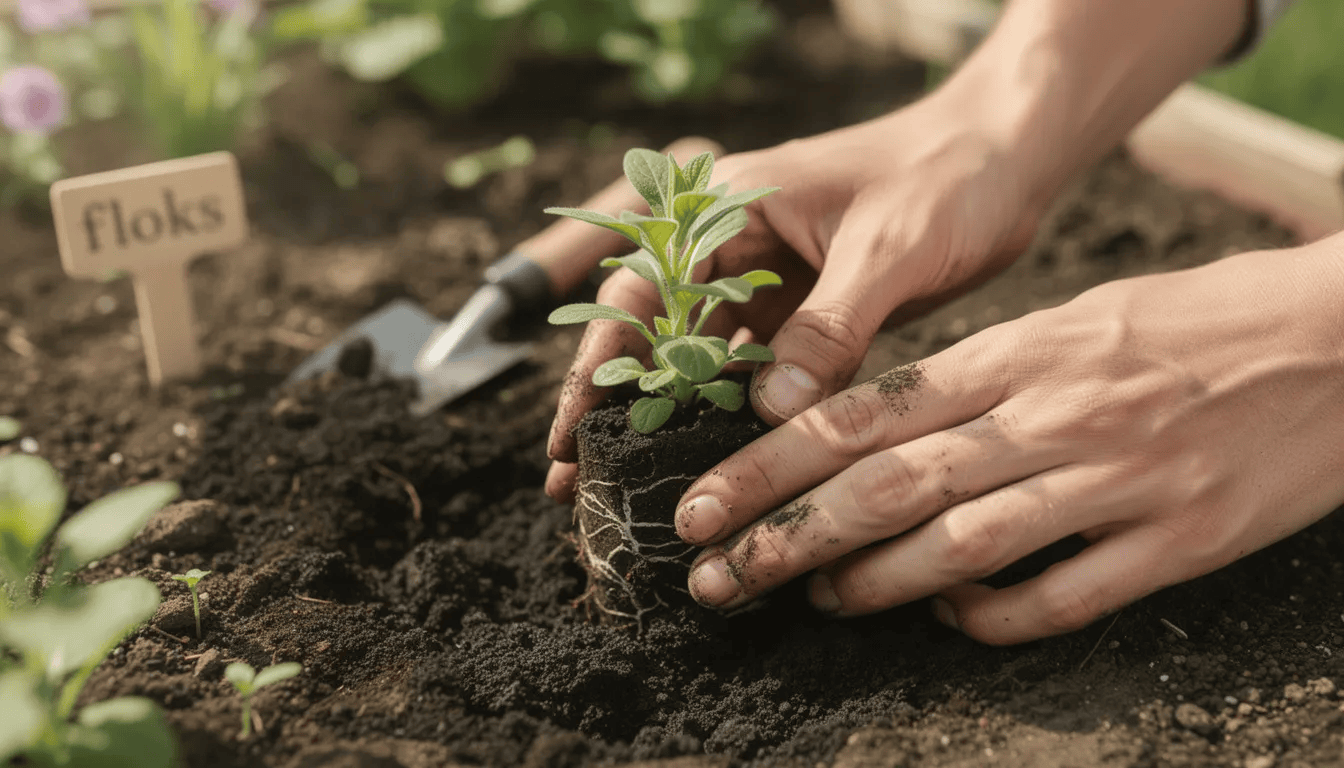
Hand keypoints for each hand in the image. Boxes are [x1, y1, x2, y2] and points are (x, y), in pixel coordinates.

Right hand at [545, 93, 1045, 500]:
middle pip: (653, 332)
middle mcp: (731, 245)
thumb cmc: (947, 178)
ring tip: (626, 484)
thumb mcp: (886, 248)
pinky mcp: (803, 316)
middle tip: (574, 479)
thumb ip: (830, 327)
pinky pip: (754, 372)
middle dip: (614, 403)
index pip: (642, 288)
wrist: (1006, 160)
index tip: (572, 429)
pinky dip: (732, 415)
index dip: (601, 363)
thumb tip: (774, 411)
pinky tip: (710, 464)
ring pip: (698, 359)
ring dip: (667, 417)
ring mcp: (766, 283)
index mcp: (727, 205)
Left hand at [675, 240, 1343, 644]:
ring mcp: (1118, 479)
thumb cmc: (1191, 323)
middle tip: (715, 573)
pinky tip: (954, 620)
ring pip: (962, 544)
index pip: (862, 413)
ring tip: (815, 599)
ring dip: (872, 581)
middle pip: (888, 484)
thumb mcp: (1072, 322)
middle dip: (786, 534)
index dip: (767, 465)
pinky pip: (1066, 596)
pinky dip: (996, 617)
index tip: (701, 503)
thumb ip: (979, 377)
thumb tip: (885, 435)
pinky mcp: (1182, 539)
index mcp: (1018, 352)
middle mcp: (1053, 414)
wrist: (1338, 336)